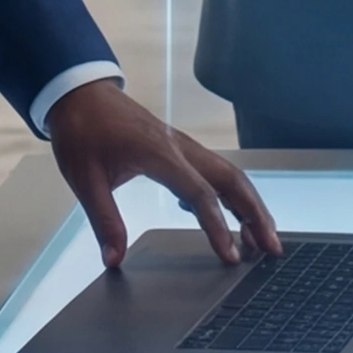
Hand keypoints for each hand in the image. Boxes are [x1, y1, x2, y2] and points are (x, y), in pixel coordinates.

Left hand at [45, 76, 279, 268]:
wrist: (80, 93)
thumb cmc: (83, 130)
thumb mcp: (85, 179)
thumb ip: (104, 220)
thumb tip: (113, 258)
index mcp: (161, 155)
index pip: (201, 195)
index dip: (219, 227)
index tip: (231, 255)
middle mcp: (182, 149)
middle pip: (232, 181)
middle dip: (256, 215)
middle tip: (272, 248)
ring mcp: (184, 147)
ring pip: (229, 176)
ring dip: (250, 206)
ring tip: (262, 238)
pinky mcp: (180, 149)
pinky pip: (215, 172)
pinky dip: (231, 195)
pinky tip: (230, 216)